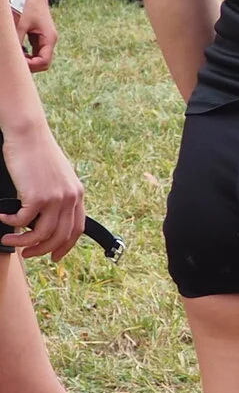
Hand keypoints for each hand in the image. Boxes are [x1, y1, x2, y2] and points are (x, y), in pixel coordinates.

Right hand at [0, 117, 81, 259]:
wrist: (29, 136)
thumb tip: (45, 217)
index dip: (66, 246)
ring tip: (9, 239)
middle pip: (60, 236)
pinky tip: (3, 217)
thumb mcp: (56, 177)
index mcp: (77, 194)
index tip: (54, 256)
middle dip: (42, 250)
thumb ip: (56, 197)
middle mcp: (71, 198)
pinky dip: (11, 223)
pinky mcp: (38, 196)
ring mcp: (56, 198)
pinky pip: (23, 221)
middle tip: (27, 253)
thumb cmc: (37, 154)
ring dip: (23, 241)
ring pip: (42, 233)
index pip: (76, 229)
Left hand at [15, 0, 55, 72]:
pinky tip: (14, 48)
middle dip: (27, 64)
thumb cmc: (26, 4)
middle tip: (12, 61)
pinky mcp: (37, 34)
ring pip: (37, 56)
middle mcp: (48, 40)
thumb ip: (17, 42)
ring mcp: (43, 38)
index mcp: (49, 38)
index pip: (44, 62)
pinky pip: (33, 50)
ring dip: (25, 58)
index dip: (30, 67)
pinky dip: (24, 52)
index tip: (15, 63)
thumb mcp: (19, 24)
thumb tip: (12, 58)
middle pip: (41, 62)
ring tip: (12, 54)